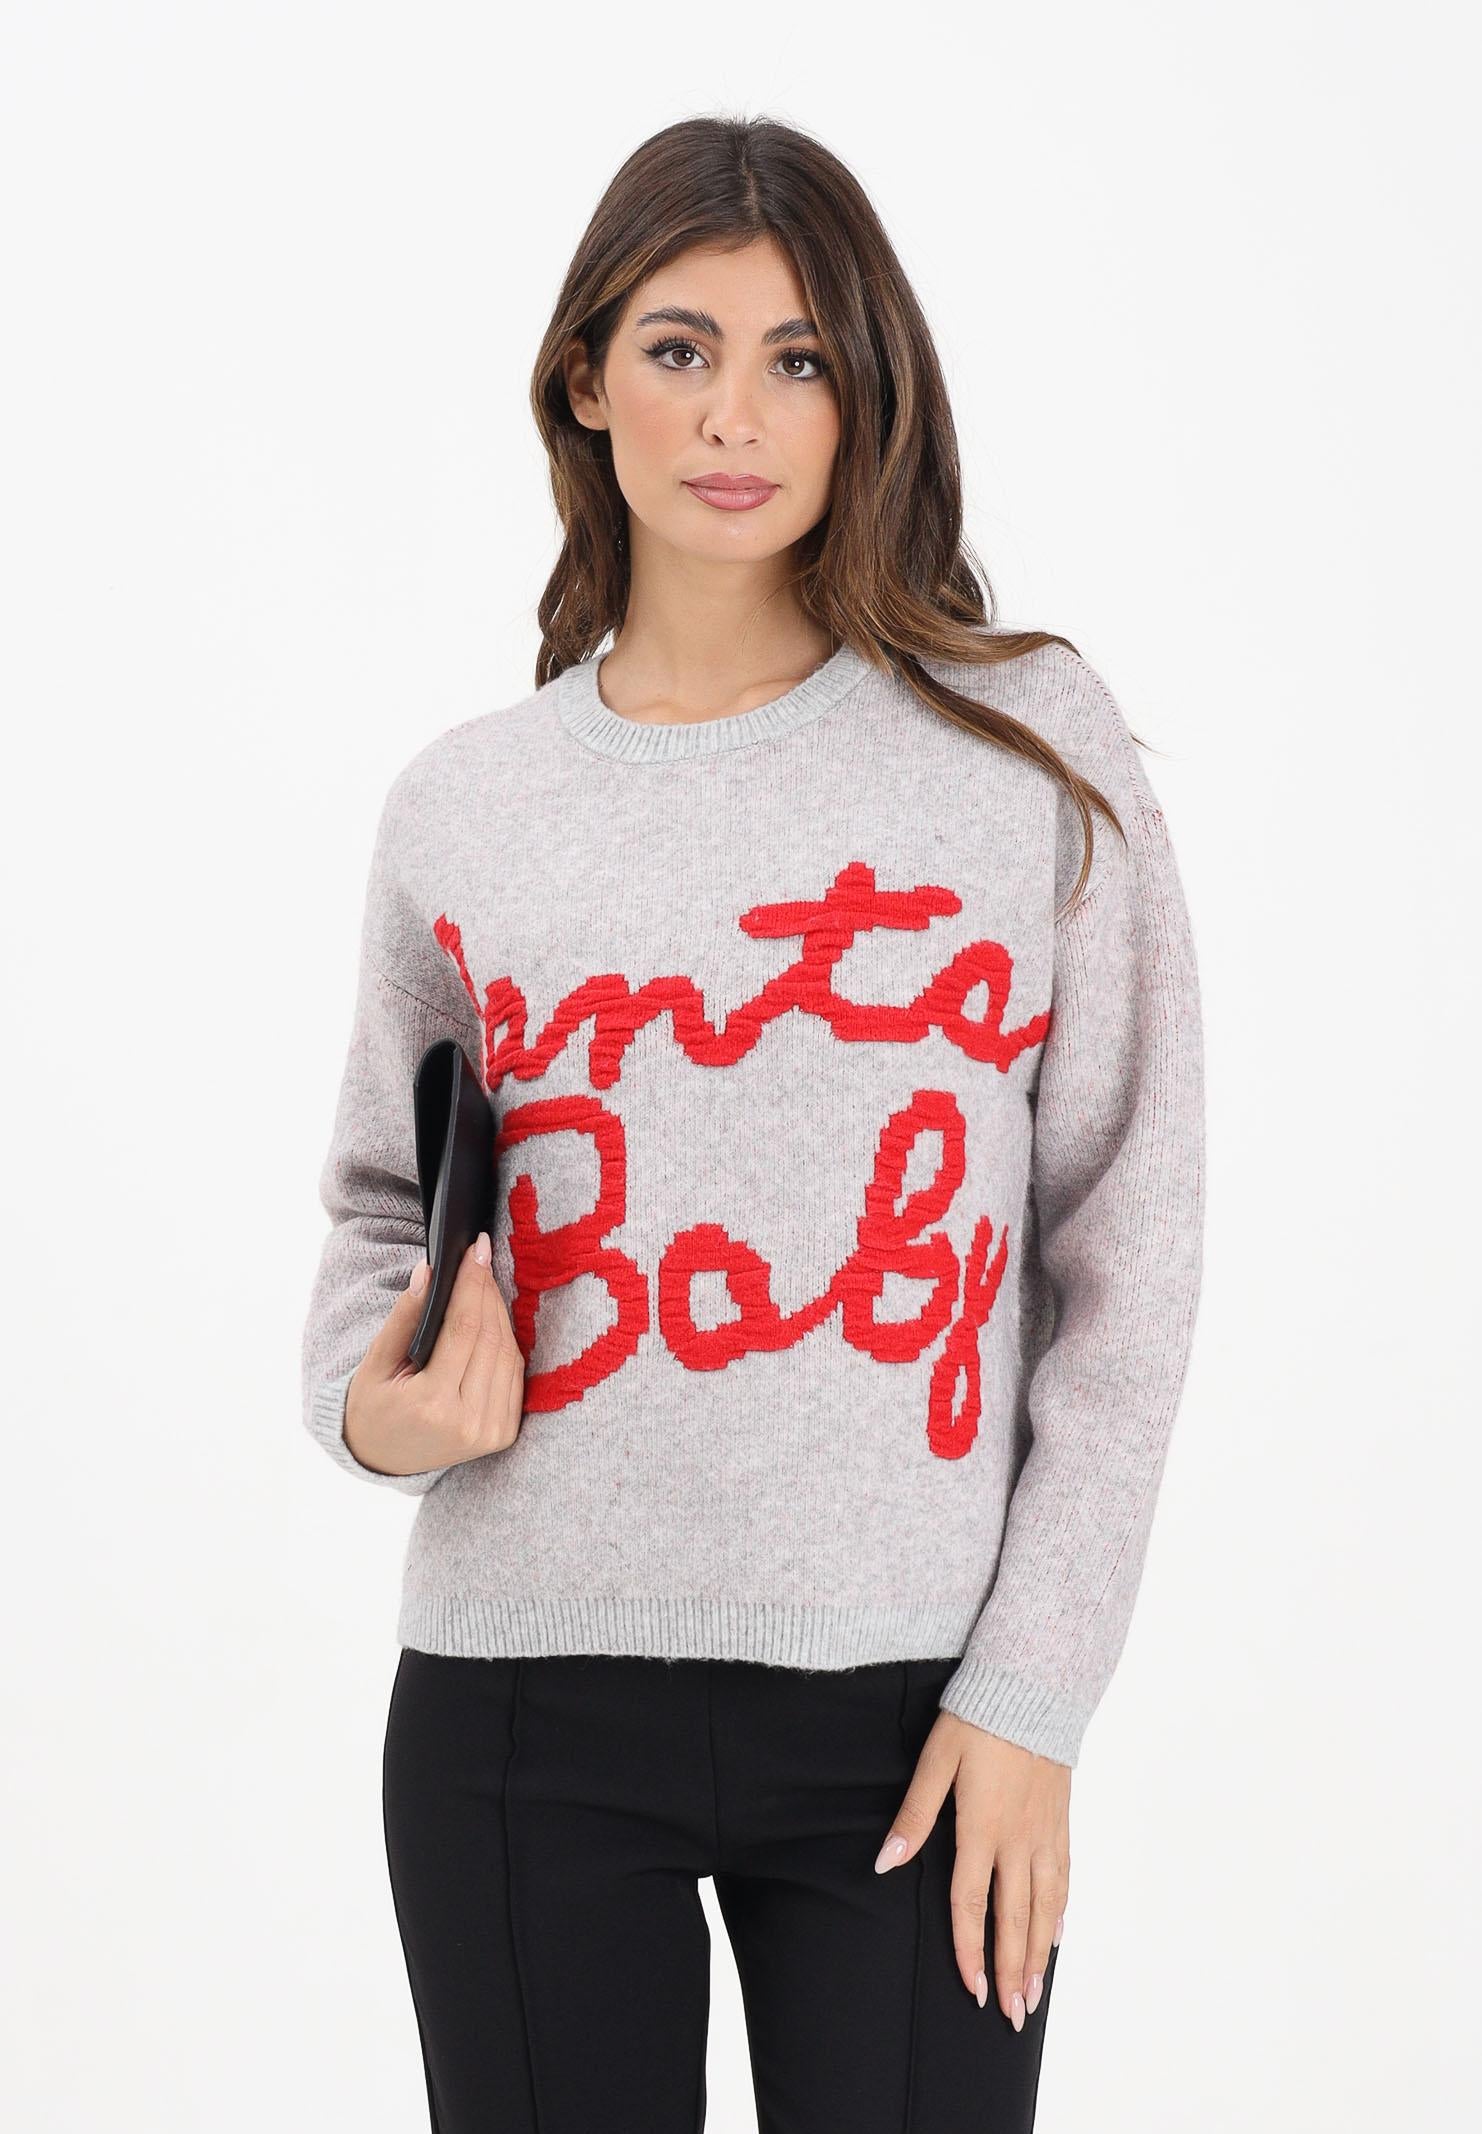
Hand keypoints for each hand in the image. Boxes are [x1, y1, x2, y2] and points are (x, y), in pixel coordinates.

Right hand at [344, 1231, 524, 1477]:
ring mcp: (490, 1432)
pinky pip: (514, 1375)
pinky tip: (492, 1318)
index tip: (476, 1249)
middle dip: (487, 1291)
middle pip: (491, 1338)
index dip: (473, 1284)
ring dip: (499, 1312)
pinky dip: (506, 1342)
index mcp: (432, 1404)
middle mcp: (469, 1422)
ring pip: (508, 1353)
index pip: (465, 1329)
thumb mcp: (375, 1364)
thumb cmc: (372, 1408)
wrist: (382, 1459)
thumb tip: (428, 1271)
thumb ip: (404, 1317)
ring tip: (483, 1283)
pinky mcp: (503, 1435)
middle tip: (481, 1257)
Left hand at [874, 1709, 1069, 2028]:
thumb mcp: (936, 1760)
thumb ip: (914, 1815)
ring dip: (1040, 1954)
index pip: (972, 1904)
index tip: (973, 1991)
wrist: (1033, 1686)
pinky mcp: (1060, 1819)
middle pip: (1015, 1918)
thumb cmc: (976, 1719)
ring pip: (1046, 1906)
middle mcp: (1018, 1839)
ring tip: (1037, 1993)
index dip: (970, 1950)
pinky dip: (1061, 1911)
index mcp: (982, 1828)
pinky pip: (1064, 1876)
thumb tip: (884, 1862)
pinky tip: (1058, 1935)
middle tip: (1015, 2016)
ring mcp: (1044, 1831)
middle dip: (1013, 1971)